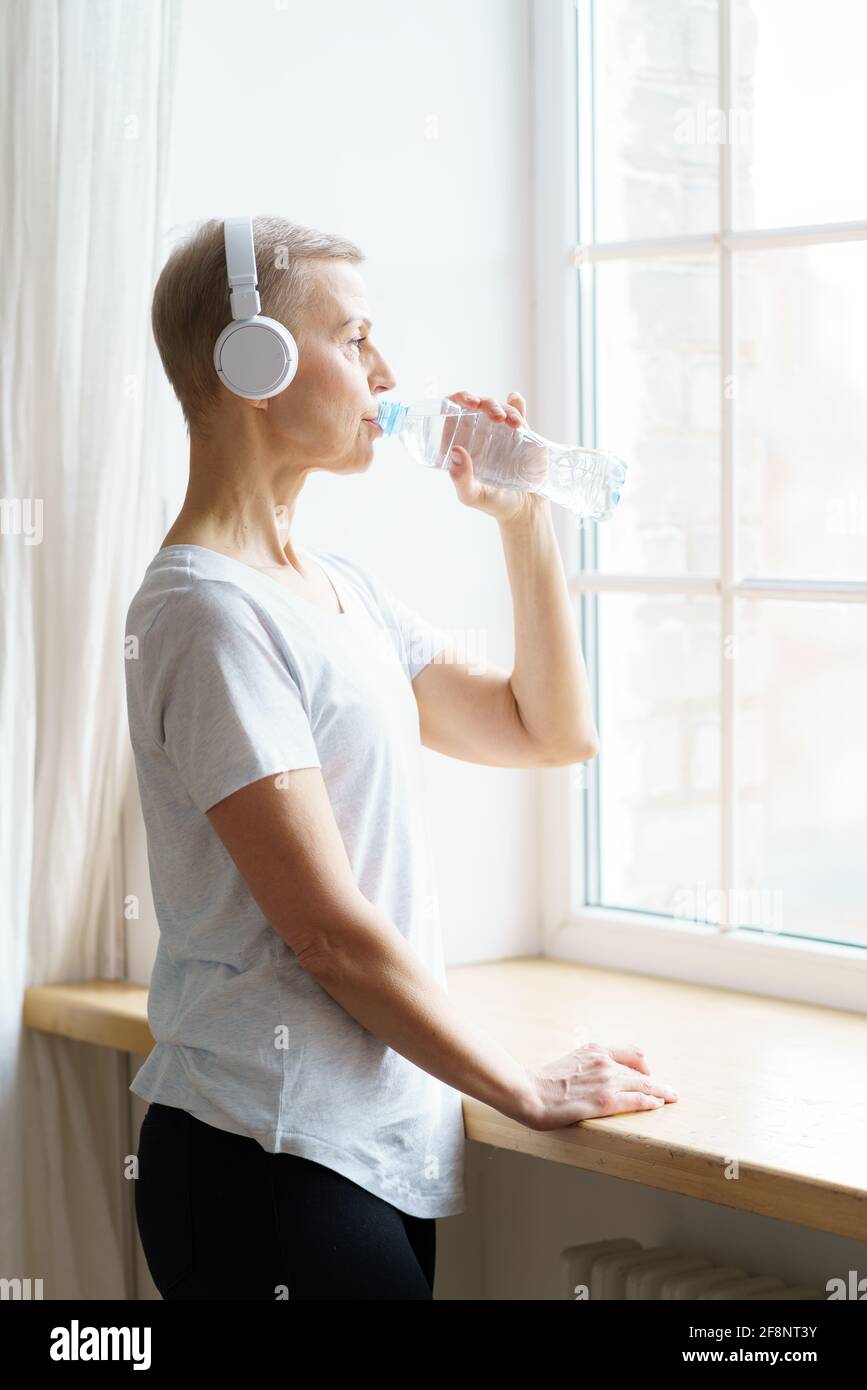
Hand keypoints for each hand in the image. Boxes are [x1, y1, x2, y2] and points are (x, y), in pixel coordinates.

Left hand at [445, 389, 549, 524]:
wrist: (524, 510)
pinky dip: (517, 404)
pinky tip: (515, 399)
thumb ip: (460, 479)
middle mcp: (479, 434)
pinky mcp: (521, 434)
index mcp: (461, 444)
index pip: (453, 413)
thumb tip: (457, 450)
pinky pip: (517, 413)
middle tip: (492, 413)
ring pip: (498, 407)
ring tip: (512, 422)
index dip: (457, 400)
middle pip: (477, 405)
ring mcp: (500, 432)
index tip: (467, 401)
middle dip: (484, 402)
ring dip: (503, 407)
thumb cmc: (493, 503)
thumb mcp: (471, 496)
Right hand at [520, 1041, 678, 1130]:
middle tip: (671, 1091)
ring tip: (672, 1098)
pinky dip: (651, 1102)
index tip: (648, 1075)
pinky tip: (657, 1105)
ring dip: (661, 1092)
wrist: (529, 1092)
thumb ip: (586, 1065)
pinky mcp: (605, 1101)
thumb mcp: (569, 1062)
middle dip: (658, 1082)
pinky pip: (637, 1100)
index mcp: (594, 1049)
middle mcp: (604, 1061)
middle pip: (641, 1071)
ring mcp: (606, 1081)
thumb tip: (592, 1075)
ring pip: (644, 1086)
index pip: (631, 1052)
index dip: (643, 1065)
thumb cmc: (543, 1082)